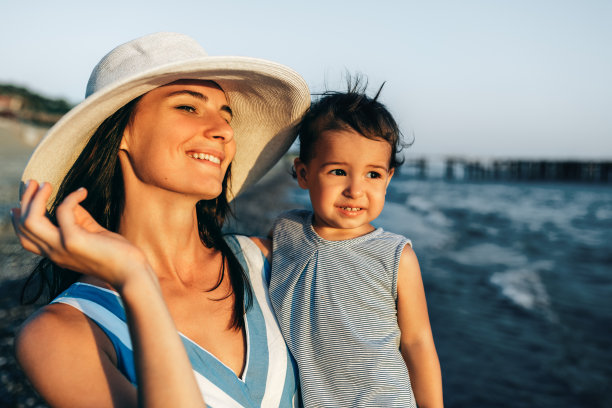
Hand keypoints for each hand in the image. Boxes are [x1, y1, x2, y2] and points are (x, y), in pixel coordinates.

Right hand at [11, 180, 149, 288]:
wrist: (132, 273)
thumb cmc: (117, 254)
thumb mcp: (93, 234)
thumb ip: (79, 220)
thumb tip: (71, 201)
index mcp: (56, 254)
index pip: (26, 238)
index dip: (18, 220)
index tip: (20, 202)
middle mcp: (54, 253)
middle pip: (24, 226)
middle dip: (25, 201)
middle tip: (33, 183)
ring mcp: (62, 247)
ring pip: (32, 219)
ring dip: (36, 197)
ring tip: (46, 184)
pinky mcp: (74, 240)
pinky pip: (63, 210)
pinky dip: (71, 197)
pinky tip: (83, 192)